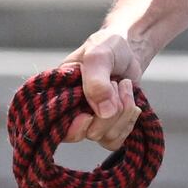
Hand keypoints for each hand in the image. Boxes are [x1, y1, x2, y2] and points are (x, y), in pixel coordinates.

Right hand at [68, 25, 149, 152]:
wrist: (129, 49)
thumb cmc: (108, 47)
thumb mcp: (98, 55)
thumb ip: (96, 81)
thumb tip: (104, 112)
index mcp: (59, 94)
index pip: (56, 125)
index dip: (75, 127)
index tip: (88, 114)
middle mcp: (73, 112)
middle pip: (89, 133)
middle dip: (110, 110)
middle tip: (115, 83)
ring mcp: (92, 122)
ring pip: (107, 137)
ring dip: (124, 111)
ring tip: (124, 85)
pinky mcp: (109, 127)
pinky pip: (118, 140)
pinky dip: (129, 121)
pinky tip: (131, 100)